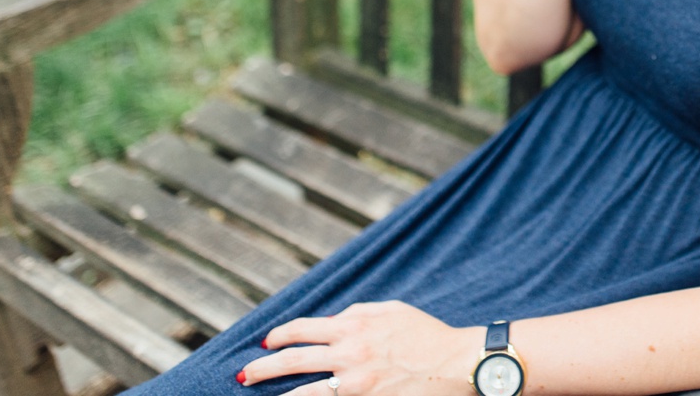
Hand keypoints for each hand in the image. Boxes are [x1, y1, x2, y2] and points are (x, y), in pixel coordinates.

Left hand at [241, 300, 481, 394]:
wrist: (455, 363)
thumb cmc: (426, 335)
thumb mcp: (392, 311)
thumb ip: (358, 313)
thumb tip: (331, 321)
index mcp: (354, 326)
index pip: (303, 329)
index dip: (279, 335)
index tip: (267, 343)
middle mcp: (350, 355)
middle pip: (293, 361)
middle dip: (262, 368)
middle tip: (244, 374)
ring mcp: (356, 384)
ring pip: (303, 393)